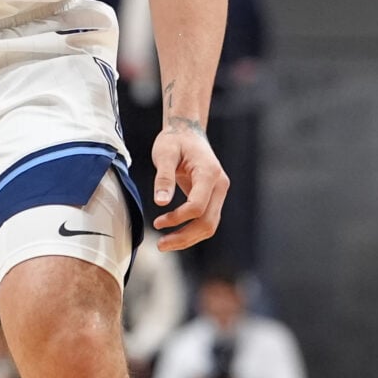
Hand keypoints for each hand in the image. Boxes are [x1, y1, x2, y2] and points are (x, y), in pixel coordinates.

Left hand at [150, 121, 228, 252]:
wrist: (188, 132)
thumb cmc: (175, 140)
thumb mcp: (164, 154)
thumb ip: (163, 178)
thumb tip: (161, 202)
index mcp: (209, 173)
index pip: (197, 206)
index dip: (178, 218)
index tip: (158, 222)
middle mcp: (219, 185)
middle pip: (208, 222)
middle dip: (184, 237)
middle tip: (160, 245)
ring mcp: (219, 192)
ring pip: (210, 225)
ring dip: (188, 238)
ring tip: (165, 244)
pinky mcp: (214, 198)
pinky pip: (206, 220)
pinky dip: (191, 231)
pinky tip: (174, 234)